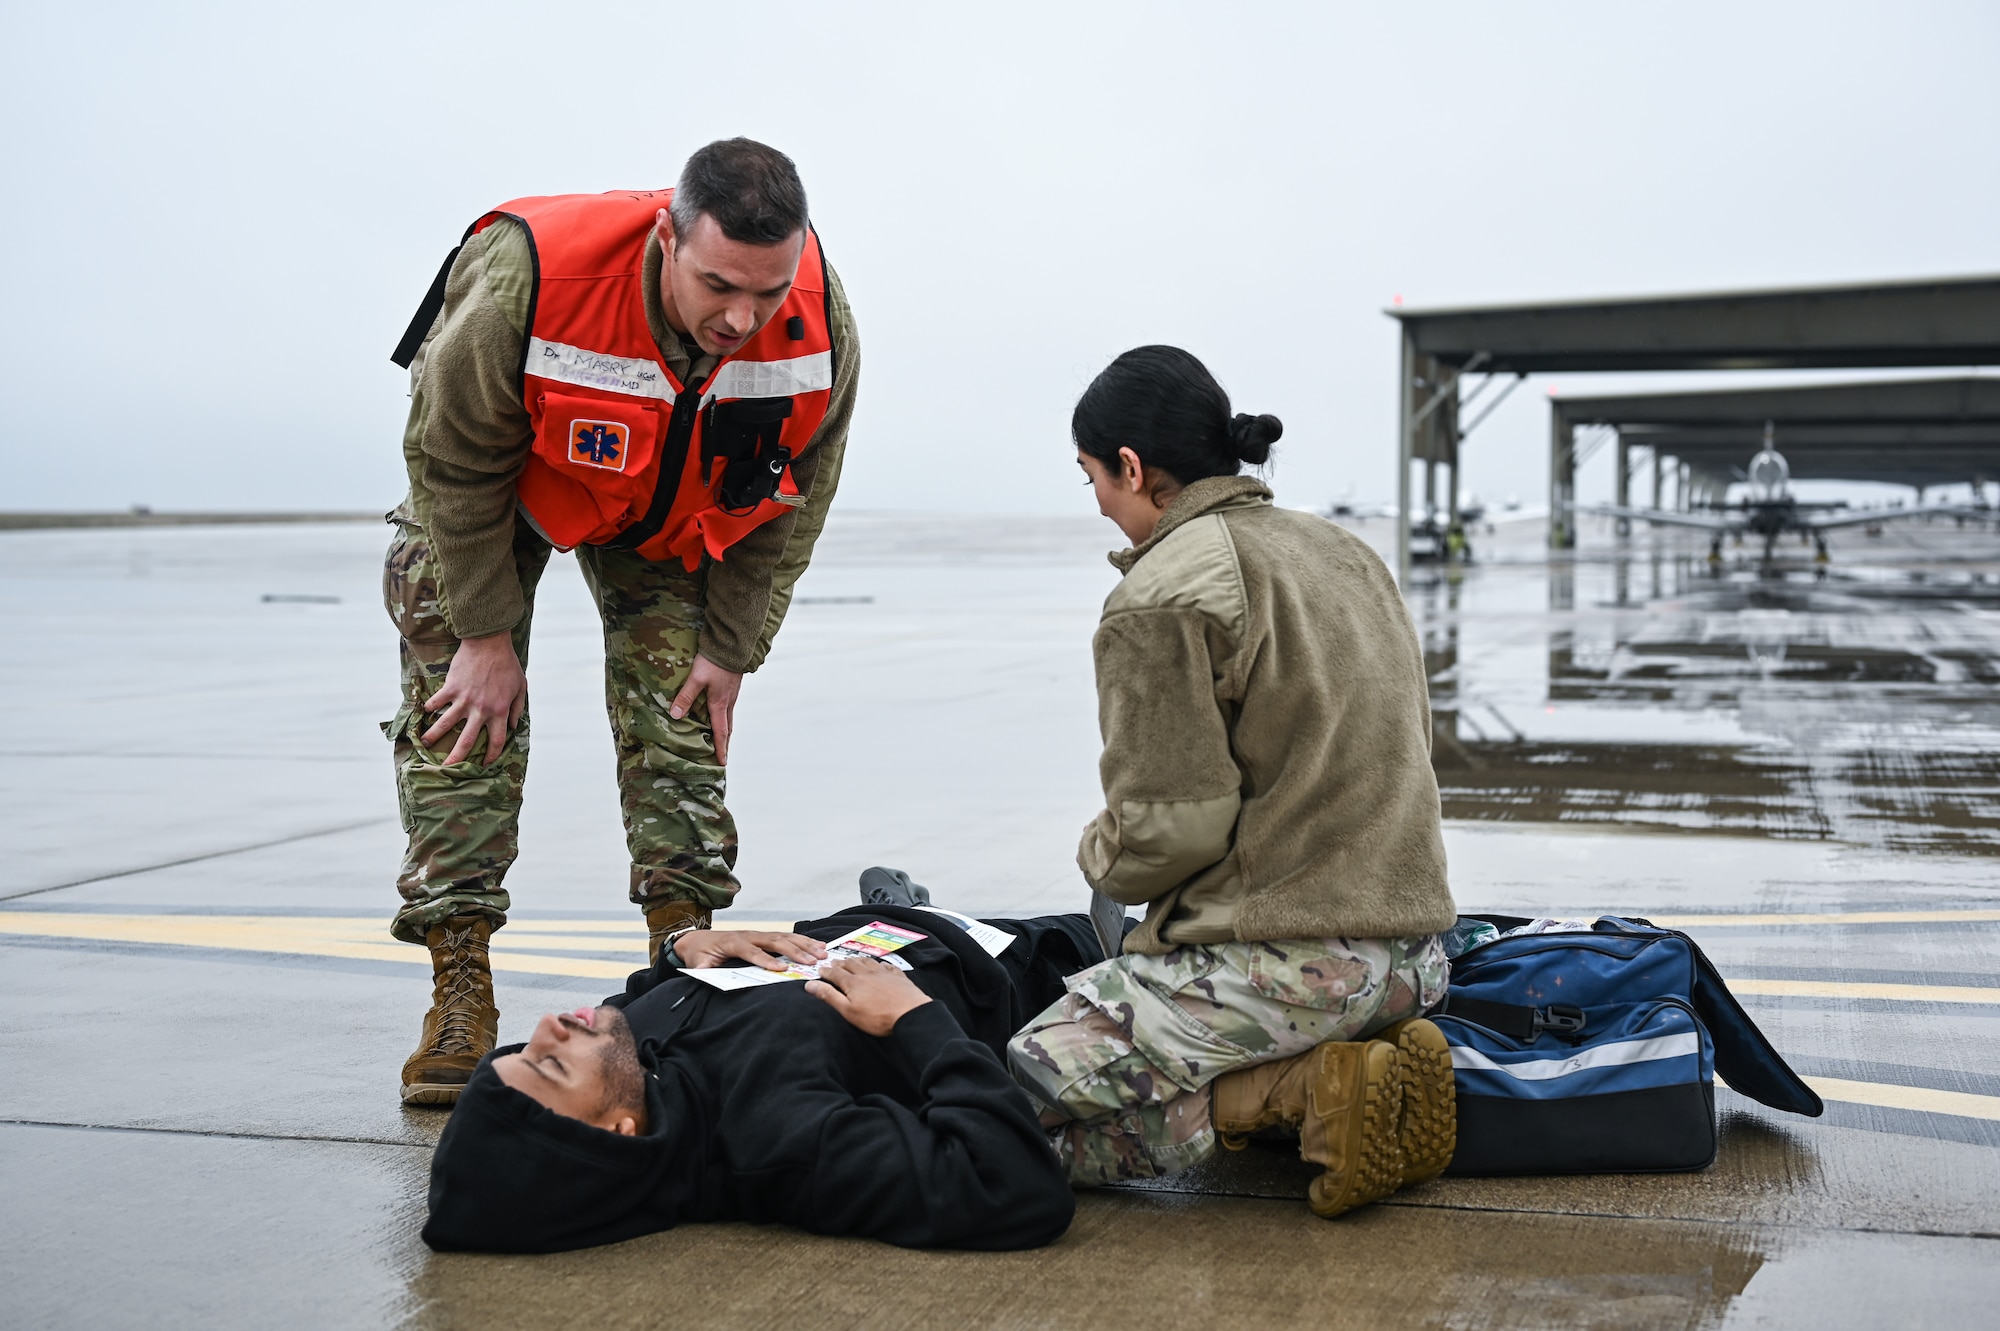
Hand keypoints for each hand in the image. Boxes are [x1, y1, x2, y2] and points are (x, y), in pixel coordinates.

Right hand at [422, 632, 526, 764]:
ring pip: (445, 724)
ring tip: (424, 744)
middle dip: (456, 758)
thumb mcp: (521, 687)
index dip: (491, 755)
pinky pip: (436, 702)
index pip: (496, 741)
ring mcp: (464, 699)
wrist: (489, 643)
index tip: (485, 764)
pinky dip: (429, 708)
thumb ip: (517, 709)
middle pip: (467, 741)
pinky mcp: (451, 688)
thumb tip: (513, 727)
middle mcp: (481, 709)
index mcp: (500, 711)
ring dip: (433, 736)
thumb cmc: (507, 664)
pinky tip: (425, 712)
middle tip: (447, 769)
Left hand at [669, 653, 742, 764]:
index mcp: (720, 704)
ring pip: (729, 717)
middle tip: (722, 755)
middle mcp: (728, 702)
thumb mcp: (697, 678)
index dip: (721, 749)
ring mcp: (732, 694)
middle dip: (725, 742)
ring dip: (725, 729)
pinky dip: (724, 716)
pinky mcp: (732, 685)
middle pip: (728, 727)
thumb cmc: (714, 661)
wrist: (732, 644)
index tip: (722, 763)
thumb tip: (675, 715)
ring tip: (720, 738)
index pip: (721, 732)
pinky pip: (729, 707)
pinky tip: (718, 712)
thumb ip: (686, 696)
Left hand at [672, 929, 827, 970]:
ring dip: (804, 944)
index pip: (752, 951)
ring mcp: (758, 933)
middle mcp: (748, 935)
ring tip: (821, 952)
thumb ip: (703, 971)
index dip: (766, 960)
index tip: (781, 969)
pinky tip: (818, 944)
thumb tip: (707, 979)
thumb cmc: (700, 953)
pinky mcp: (764, 935)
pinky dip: (803, 940)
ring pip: (784, 937)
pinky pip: (786, 936)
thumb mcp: (697, 964)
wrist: (698, 939)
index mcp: (732, 942)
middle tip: (812, 961)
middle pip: (775, 941)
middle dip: (794, 951)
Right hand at [806, 957, 932, 1035]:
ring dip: (858, 960)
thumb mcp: (848, 1010)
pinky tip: (880, 965)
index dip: (826, 971)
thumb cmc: (877, 1017)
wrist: (909, 1013)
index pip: (836, 973)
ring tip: (853, 959)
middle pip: (851, 964)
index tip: (820, 970)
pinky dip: (880, 964)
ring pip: (868, 962)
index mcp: (853, 983)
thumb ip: (829, 996)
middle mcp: (867, 974)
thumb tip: (810, 985)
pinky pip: (887, 966)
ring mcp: (884, 974)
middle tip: (835, 962)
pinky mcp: (898, 977)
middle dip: (841, 963)